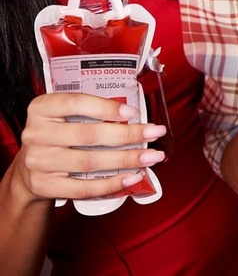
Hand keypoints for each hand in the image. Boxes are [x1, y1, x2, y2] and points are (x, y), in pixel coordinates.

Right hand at [12, 93, 166, 202]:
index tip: (133, 113)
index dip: (106, 108)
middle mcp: (36, 133)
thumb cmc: (57, 137)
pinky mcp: (44, 186)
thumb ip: (91, 113)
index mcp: (42, 109)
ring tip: (150, 157)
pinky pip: (83, 188)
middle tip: (155, 133)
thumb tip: (133, 117)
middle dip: (128, 135)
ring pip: (89, 162)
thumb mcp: (65, 117)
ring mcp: (38, 161)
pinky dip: (111, 184)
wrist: (30, 170)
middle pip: (88, 135)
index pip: (75, 103)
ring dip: (126, 160)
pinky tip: (132, 177)